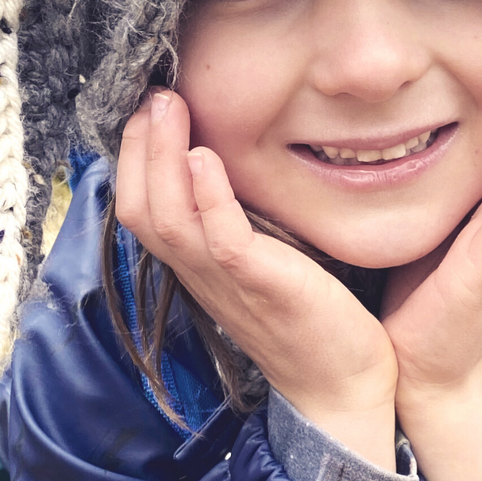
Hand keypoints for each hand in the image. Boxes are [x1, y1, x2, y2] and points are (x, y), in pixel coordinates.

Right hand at [116, 91, 398, 470]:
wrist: (344, 387)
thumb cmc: (312, 320)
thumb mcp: (268, 260)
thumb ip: (244, 221)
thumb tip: (232, 169)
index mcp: (199, 266)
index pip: (142, 207)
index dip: (137, 156)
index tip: (151, 106)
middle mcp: (201, 273)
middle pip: (139, 207)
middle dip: (140, 145)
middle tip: (154, 93)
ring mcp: (227, 282)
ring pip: (167, 218)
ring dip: (162, 157)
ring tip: (168, 107)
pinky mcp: (263, 287)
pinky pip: (220, 241)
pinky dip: (207, 199)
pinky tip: (204, 158)